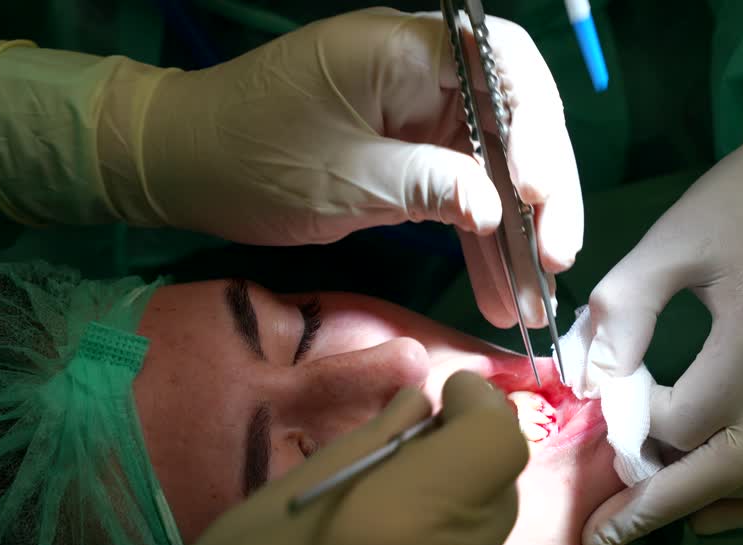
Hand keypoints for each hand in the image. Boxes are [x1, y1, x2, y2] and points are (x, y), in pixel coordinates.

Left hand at [0, 9, 581, 327]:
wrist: (185, 165)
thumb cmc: (251, 157)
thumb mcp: (341, 179)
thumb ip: (425, 186)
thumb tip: (496, 208)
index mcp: (404, 50)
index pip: (503, 65)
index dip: (534, 124)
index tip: (535, 190)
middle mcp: (424, 75)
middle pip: (513, 120)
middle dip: (543, 191)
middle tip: (557, 259)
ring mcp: (421, 117)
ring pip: (494, 166)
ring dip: (518, 229)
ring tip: (535, 297)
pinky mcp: (411, 157)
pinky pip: (461, 194)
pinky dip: (479, 241)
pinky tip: (501, 292)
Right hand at [78, 371, 528, 544]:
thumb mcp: (264, 517)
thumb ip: (359, 452)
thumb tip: (418, 406)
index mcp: (397, 526)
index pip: (497, 445)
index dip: (478, 410)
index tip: (444, 404)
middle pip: (496, 500)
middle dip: (458, 473)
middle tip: (398, 476)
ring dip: (444, 540)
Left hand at [577, 21, 742, 544]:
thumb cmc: (738, 202)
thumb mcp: (668, 243)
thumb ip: (622, 312)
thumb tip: (589, 383)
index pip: (684, 419)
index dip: (634, 423)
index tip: (606, 403)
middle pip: (724, 473)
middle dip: (655, 507)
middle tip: (599, 537)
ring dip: (702, 506)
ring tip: (645, 518)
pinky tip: (712, 509)